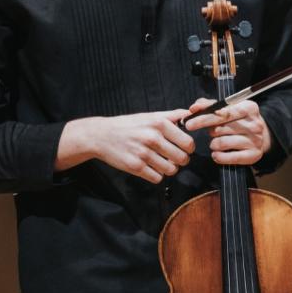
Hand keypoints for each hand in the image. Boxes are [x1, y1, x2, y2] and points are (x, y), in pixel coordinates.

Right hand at [56, 110, 194, 183]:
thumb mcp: (150, 116)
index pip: (188, 142)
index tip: (184, 148)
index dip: (189, 148)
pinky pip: (157, 178)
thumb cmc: (128, 125)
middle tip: (174, 157)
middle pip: (182, 158)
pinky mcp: (136, 167)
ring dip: (169, 168)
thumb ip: (172, 115)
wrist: (101, 135)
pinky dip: (157, 175)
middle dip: (181, 160)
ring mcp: (144, 154)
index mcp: (159, 124)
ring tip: (162, 162)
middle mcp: (153, 138)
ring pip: (171, 170)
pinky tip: (151, 168)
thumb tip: (190, 114)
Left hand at [185, 98, 271, 166]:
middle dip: (210, 131)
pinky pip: (229, 158)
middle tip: (211, 132)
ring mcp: (255, 140)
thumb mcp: (229, 108)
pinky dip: (218, 156)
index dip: (203, 118)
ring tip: (217, 142)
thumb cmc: (239, 120)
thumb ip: (210, 105)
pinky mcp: (254, 155)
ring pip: (222, 143)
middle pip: (220, 129)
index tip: (189, 123)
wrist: (262, 136)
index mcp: (249, 108)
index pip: (222, 113)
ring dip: (213, 144)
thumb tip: (194, 107)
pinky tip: (217, 154)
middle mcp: (254, 124)